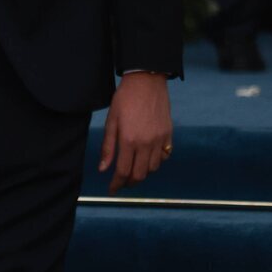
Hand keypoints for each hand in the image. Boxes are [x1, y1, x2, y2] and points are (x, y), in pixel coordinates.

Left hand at [98, 73, 172, 195]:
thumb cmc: (125, 99)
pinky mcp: (168, 134)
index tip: (112, 189)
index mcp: (129, 140)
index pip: (123, 171)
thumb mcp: (111, 121)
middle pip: (140, 174)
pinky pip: (165, 156)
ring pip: (153, 168)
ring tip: (134, 168)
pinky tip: (148, 157)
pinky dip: (156, 162)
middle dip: (130, 182)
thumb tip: (103, 169)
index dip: (117, 184)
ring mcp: (160, 139)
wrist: (146, 81)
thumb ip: (108, 147)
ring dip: (143, 172)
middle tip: (122, 182)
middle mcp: (146, 143)